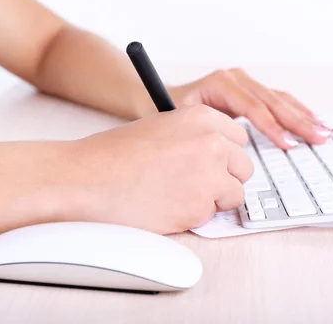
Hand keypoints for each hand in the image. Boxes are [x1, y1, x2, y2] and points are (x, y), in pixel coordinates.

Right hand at [64, 105, 252, 233]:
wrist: (88, 178)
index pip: (238, 138)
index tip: (211, 163)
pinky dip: (194, 215)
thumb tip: (220, 157)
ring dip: (213, 198)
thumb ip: (195, 138)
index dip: (224, 154)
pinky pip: (212, 215)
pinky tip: (166, 205)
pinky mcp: (200, 206)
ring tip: (177, 194)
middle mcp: (213, 143)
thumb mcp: (162, 128)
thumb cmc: (115, 154)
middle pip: (244, 166)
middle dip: (224, 177)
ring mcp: (210, 175)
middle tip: (194, 182)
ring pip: (235, 193)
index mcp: (202, 117)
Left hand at [167, 68, 332, 148]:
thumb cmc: (163, 108)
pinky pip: (276, 100)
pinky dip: (296, 111)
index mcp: (221, 83)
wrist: (155, 95)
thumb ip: (200, 127)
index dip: (272, 127)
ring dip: (303, 116)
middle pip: (272, 101)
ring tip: (324, 131)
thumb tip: (223, 145)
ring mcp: (243, 82)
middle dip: (297, 121)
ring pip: (279, 99)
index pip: (253, 107)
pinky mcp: (249, 91)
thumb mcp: (178, 116)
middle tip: (319, 138)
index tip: (288, 145)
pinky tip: (312, 121)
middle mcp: (235, 78)